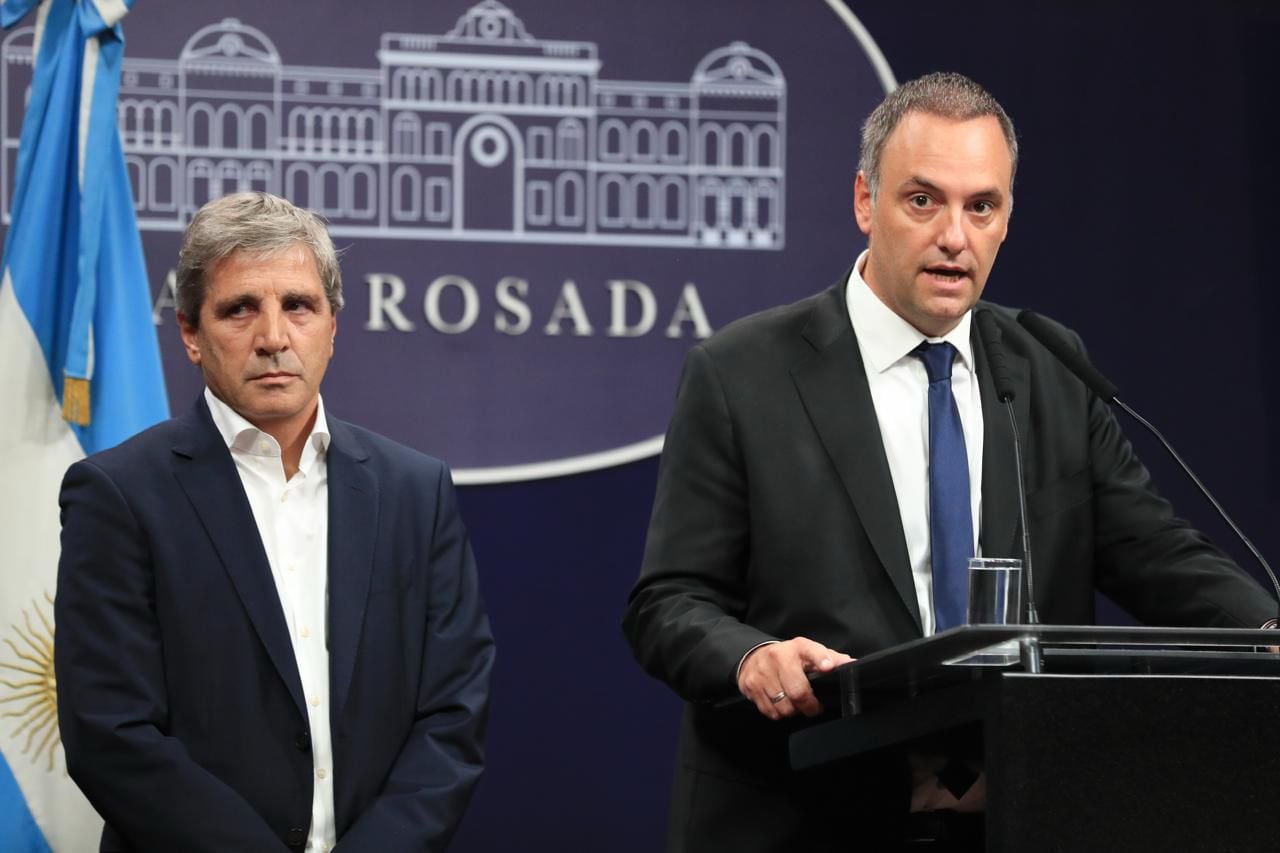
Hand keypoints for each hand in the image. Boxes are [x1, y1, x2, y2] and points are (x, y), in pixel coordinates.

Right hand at [737, 637, 852, 719]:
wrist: (753, 657)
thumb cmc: (788, 658)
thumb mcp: (809, 653)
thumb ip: (831, 658)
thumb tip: (852, 665)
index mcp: (798, 647)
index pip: (811, 650)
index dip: (821, 659)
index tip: (828, 667)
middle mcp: (778, 657)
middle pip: (798, 691)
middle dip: (809, 706)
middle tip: (813, 707)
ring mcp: (762, 672)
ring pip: (784, 706)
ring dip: (792, 711)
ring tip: (794, 703)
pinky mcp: (751, 686)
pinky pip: (770, 711)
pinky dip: (778, 713)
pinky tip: (780, 703)